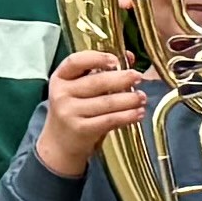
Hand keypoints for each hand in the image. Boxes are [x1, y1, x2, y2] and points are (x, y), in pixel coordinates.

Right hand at [33, 49, 151, 179]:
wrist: (60, 144)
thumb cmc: (75, 110)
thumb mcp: (80, 89)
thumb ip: (102, 71)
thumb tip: (129, 56)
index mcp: (61, 77)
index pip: (76, 61)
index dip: (97, 58)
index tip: (115, 60)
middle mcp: (62, 93)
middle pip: (96, 82)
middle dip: (121, 78)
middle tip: (138, 77)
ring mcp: (69, 112)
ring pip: (107, 102)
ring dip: (129, 99)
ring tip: (142, 97)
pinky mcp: (81, 129)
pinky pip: (109, 119)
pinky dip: (127, 116)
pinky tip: (138, 113)